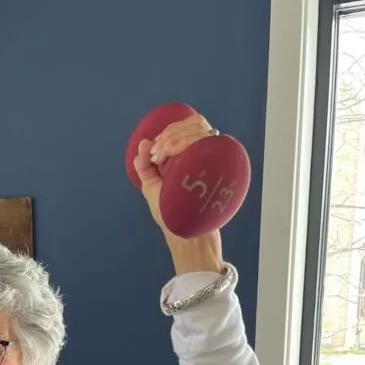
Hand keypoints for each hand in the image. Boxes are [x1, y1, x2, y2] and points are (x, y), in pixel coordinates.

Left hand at [133, 114, 223, 274]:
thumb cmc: (173, 217)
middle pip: (198, 125)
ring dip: (179, 139)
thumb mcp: (154, 191)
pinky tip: (177, 159)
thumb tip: (143, 144)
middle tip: (159, 154)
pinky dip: (191, 146)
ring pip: (204, 132)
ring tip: (163, 157)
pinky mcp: (222, 170)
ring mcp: (216, 163)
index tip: (156, 150)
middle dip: (172, 134)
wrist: (189, 239)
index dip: (171, 131)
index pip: (190, 127)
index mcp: (192, 157)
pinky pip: (212, 147)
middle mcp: (206, 156)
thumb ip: (146, 169)